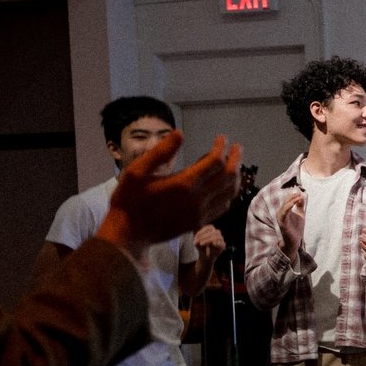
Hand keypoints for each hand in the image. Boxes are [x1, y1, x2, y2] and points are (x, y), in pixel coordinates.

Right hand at [97, 133, 240, 260]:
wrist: (128, 233)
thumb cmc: (128, 199)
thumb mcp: (137, 171)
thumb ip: (160, 152)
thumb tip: (180, 133)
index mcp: (184, 184)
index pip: (215, 161)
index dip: (221, 147)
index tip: (222, 138)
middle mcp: (197, 199)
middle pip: (228, 176)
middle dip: (235, 159)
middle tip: (237, 147)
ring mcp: (200, 213)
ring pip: (230, 193)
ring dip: (236, 176)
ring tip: (234, 164)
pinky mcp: (199, 223)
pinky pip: (223, 207)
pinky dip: (229, 193)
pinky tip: (225, 186)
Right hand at [276, 191, 305, 258]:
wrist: (294, 241)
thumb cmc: (296, 228)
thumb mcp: (300, 215)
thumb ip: (300, 206)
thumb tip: (301, 195)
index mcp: (285, 211)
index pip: (288, 200)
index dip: (293, 195)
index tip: (299, 190)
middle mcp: (281, 213)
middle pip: (285, 202)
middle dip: (292, 196)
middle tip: (299, 192)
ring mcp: (281, 218)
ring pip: (284, 207)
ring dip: (291, 201)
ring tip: (298, 197)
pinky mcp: (282, 223)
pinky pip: (284, 214)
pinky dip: (288, 207)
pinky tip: (293, 204)